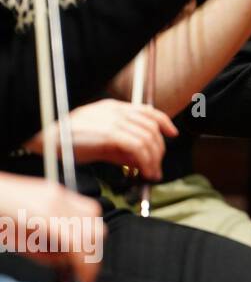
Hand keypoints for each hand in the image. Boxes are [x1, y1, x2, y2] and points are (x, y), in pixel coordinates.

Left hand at [0, 172, 104, 281]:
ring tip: (75, 248)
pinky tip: (69, 233)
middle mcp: (57, 201)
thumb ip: (45, 255)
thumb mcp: (16, 245)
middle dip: (92, 251)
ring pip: (94, 214)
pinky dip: (82, 223)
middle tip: (82, 267)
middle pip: (94, 228)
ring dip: (90, 235)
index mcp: (42, 217)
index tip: (85, 279)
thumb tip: (67, 264)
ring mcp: (59, 192)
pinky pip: (82, 206)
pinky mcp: (58, 190)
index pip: (78, 244)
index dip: (86, 266)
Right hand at [23, 99, 178, 180]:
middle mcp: (117, 111)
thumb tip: (141, 161)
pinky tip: (144, 172)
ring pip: (148, 139)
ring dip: (154, 159)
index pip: (147, 111)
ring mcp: (114, 121)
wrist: (47, 137)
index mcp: (114, 108)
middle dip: (159, 150)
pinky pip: (138, 147)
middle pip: (151, 128)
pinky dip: (145, 162)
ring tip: (151, 173)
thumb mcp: (99, 141)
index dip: (164, 122)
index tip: (172, 134)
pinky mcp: (110, 133)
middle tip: (157, 167)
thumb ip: (121, 148)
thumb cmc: (68, 140)